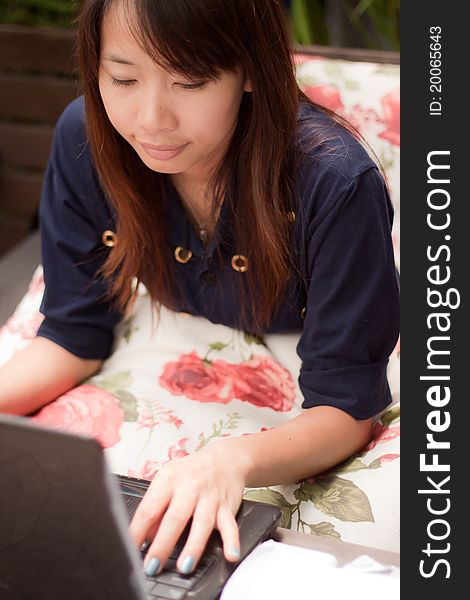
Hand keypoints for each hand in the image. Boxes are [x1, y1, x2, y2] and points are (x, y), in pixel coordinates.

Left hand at [129, 440, 248, 576]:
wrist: (225, 458)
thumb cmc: (191, 472)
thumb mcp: (168, 481)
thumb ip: (157, 508)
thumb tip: (143, 538)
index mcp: (169, 479)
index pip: (149, 508)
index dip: (137, 531)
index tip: (130, 551)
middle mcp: (190, 486)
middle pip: (175, 517)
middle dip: (162, 544)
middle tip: (152, 566)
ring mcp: (210, 496)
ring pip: (202, 523)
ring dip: (193, 546)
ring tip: (184, 566)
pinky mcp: (227, 505)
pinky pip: (230, 524)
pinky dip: (232, 540)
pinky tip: (230, 554)